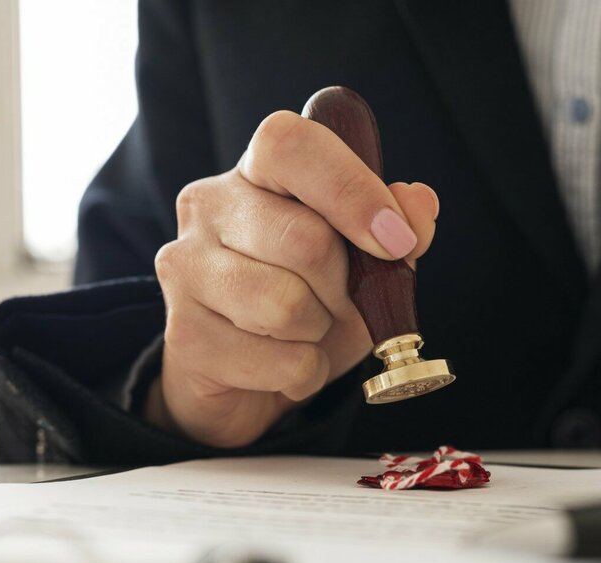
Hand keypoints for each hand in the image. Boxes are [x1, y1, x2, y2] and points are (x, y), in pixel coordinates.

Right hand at [147, 110, 438, 447]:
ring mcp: (185, 267)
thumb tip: (418, 204)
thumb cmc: (306, 307)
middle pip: (306, 241)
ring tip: (302, 333)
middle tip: (339, 303)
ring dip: (318, 333)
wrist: (244, 379)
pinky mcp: (182, 333)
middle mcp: (209, 207)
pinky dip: (303, 374)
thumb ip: (395, 230)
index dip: (351, 189)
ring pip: (287, 305)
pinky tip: (282, 365)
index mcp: (255, 173)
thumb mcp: (362, 266)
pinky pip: (277, 361)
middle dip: (344, 289)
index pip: (290, 146)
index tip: (395, 239)